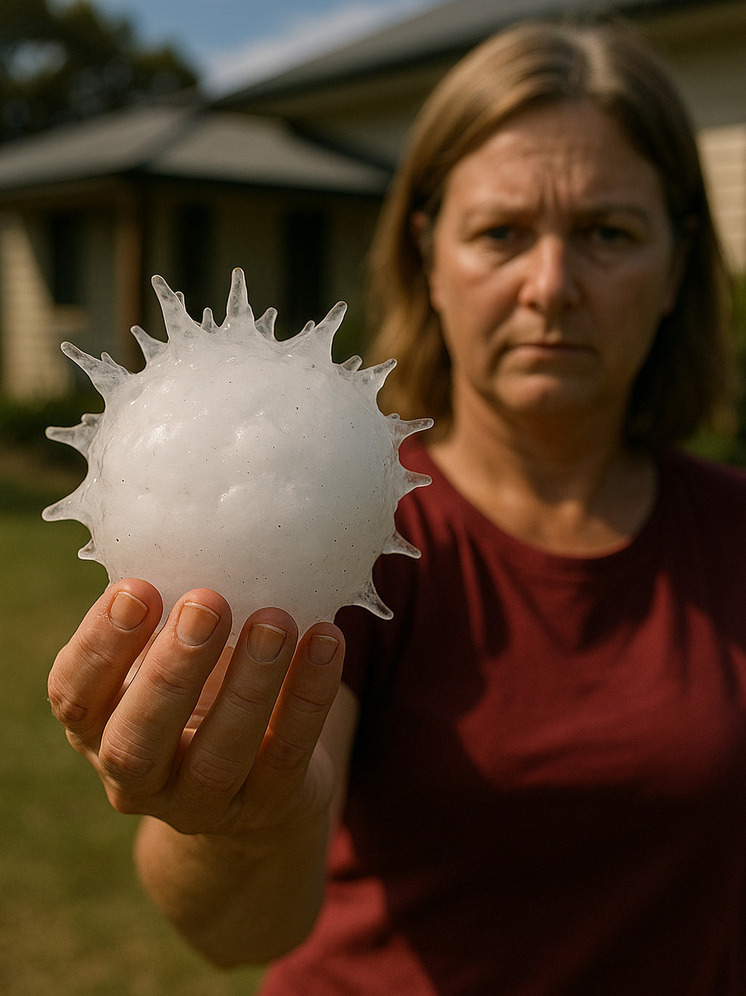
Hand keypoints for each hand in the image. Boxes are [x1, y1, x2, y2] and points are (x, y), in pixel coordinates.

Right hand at [48, 580, 345, 836]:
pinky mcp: (267, 807)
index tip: (138, 586)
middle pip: (137, 742)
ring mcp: (203, 805)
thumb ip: (167, 616)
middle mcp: (138, 780)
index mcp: (98, 729)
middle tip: (207, 602)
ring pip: (219, 758)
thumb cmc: (198, 690)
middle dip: (172, 671)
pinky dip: (308, 697)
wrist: (252, 780)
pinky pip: (289, 755)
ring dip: (249, 686)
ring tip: (275, 621)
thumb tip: (198, 528)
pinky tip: (326, 641)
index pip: (75, 697)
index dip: (101, 645)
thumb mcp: (166, 657)